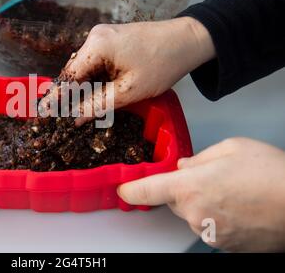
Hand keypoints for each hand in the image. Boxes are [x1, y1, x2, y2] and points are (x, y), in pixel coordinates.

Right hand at [40, 17, 214, 124]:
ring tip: (74, 110)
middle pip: (74, 71)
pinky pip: (95, 62)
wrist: (188, 40)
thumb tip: (74, 118)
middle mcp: (94, 37)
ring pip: (84, 67)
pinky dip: (93, 78)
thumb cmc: (161, 65)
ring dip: (81, 88)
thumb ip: (98, 105)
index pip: (68, 77)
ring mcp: (103, 36)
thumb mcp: (129, 91)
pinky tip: (93, 93)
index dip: (55, 98)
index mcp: (96, 46)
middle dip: (68, 94)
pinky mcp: (112, 39)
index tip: (42, 114)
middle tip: (58, 117)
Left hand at [118, 138, 284, 251]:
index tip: (123, 190)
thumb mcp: (231, 148)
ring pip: (192, 214)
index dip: (131, 190)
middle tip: (211, 178)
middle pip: (173, 200)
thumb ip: (198, 158)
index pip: (146, 190)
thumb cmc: (272, 174)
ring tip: (233, 192)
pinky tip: (239, 207)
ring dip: (203, 203)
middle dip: (184, 188)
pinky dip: (217, 217)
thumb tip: (183, 166)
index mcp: (190, 186)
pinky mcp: (223, 245)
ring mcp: (209, 232)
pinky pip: (209, 227)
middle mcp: (195, 213)